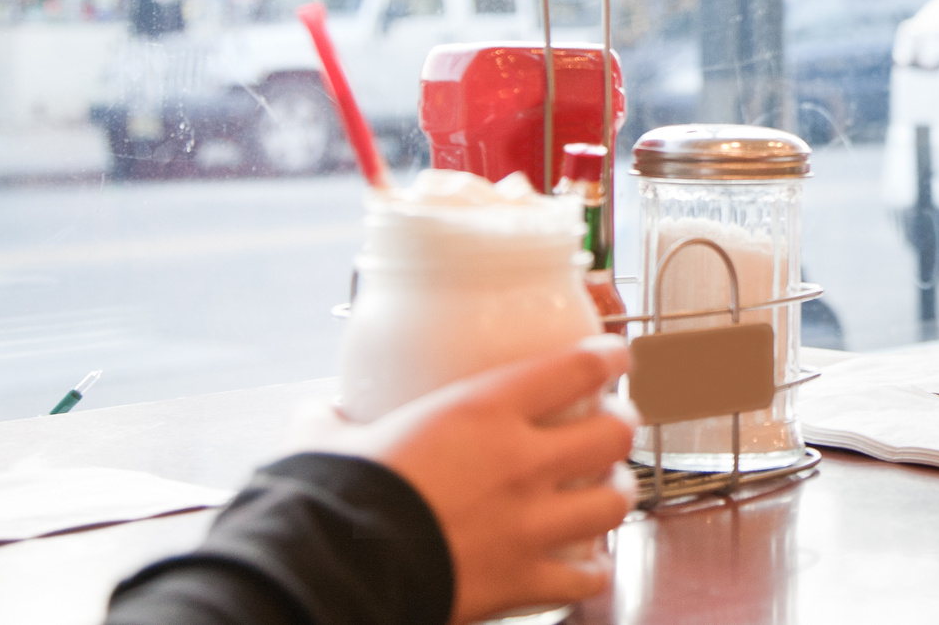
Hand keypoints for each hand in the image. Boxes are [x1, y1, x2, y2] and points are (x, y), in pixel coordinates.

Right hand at [290, 335, 638, 623]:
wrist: (333, 573)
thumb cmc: (330, 499)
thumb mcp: (327, 439)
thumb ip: (334, 420)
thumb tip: (317, 414)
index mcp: (483, 411)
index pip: (579, 366)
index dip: (611, 356)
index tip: (615, 356)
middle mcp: (521, 463)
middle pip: (616, 432)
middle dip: (621, 426)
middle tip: (609, 425)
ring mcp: (529, 526)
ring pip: (616, 502)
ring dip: (616, 494)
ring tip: (605, 491)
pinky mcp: (522, 582)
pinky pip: (585, 578)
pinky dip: (590, 571)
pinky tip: (583, 564)